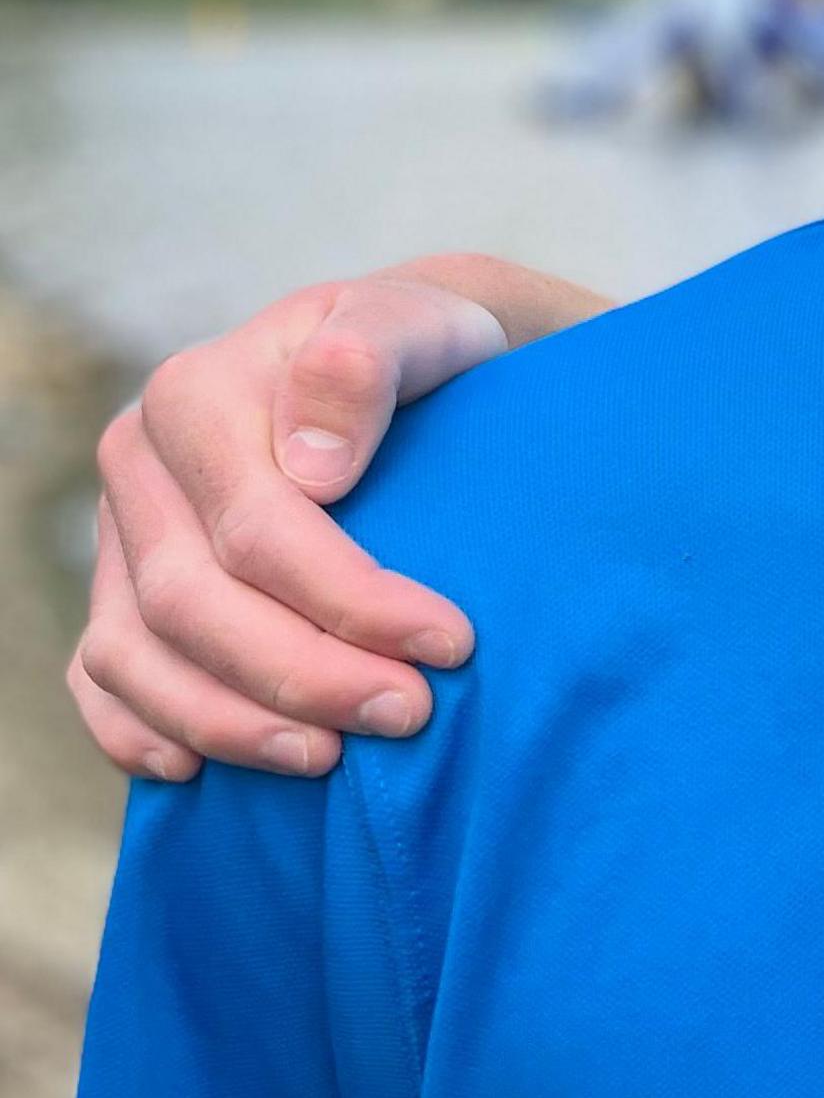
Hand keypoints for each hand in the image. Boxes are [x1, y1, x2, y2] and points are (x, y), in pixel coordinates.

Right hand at [67, 259, 590, 778]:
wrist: (399, 359)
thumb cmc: (419, 346)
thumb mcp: (416, 324)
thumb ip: (366, 361)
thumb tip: (314, 466)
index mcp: (195, 395)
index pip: (259, 528)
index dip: (350, 599)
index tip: (450, 643)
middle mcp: (137, 464)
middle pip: (194, 604)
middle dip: (302, 675)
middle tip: (408, 714)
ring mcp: (117, 535)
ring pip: (136, 656)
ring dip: (229, 724)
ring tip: (331, 759)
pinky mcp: (116, 591)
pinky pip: (98, 679)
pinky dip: (137, 733)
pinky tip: (201, 773)